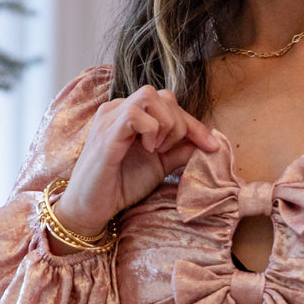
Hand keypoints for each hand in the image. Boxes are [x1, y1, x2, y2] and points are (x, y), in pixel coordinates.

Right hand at [52, 84, 218, 237]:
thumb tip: (208, 142)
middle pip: (163, 96)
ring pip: (150, 96)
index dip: (194, 124)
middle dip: (179, 123)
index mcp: (131, 115)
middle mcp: (118, 109)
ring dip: (165, 124)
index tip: (211, 146)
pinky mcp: (106, 132)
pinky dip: (150, 130)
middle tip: (168, 150)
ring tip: (157, 149)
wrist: (92, 207)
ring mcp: (110, 118)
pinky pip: (135, 114)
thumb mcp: (160, 166)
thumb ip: (180, 151)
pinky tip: (147, 150)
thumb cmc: (121, 185)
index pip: (169, 104)